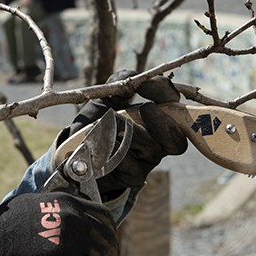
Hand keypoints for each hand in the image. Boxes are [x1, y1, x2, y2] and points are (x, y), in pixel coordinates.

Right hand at [0, 192, 123, 255]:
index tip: (110, 252)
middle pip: (106, 238)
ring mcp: (70, 233)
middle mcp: (71, 212)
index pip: (102, 215)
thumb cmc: (0, 237)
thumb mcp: (32, 213)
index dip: (110, 236)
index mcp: (64, 200)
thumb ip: (53, 217)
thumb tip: (69, 231)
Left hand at [60, 70, 187, 194]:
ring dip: (131, 134)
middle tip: (142, 109)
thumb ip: (120, 83)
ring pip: (152, 149)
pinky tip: (102, 146)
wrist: (78, 150)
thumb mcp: (106, 98)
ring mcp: (148, 160)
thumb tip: (134, 78)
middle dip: (160, 120)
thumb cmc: (99, 121)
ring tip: (110, 126)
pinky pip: (132, 165)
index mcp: (157, 117)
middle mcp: (158, 140)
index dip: (164, 92)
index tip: (143, 86)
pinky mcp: (134, 176)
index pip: (173, 103)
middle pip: (176, 138)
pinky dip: (116, 152)